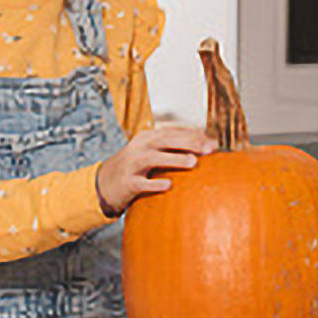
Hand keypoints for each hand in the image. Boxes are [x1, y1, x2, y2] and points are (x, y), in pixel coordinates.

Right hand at [95, 123, 215, 216]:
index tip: (212, 142)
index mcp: (147, 137)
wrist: (105, 183)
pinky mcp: (127, 182)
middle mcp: (139, 147)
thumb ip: (175, 148)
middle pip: (165, 141)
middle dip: (188, 143)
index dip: (192, 135)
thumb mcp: (152, 152)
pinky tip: (169, 185)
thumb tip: (208, 144)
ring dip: (173, 159)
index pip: (172, 132)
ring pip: (153, 158)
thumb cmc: (137, 167)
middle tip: (208, 149)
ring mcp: (132, 164)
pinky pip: (141, 183)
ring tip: (192, 162)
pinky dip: (154, 183)